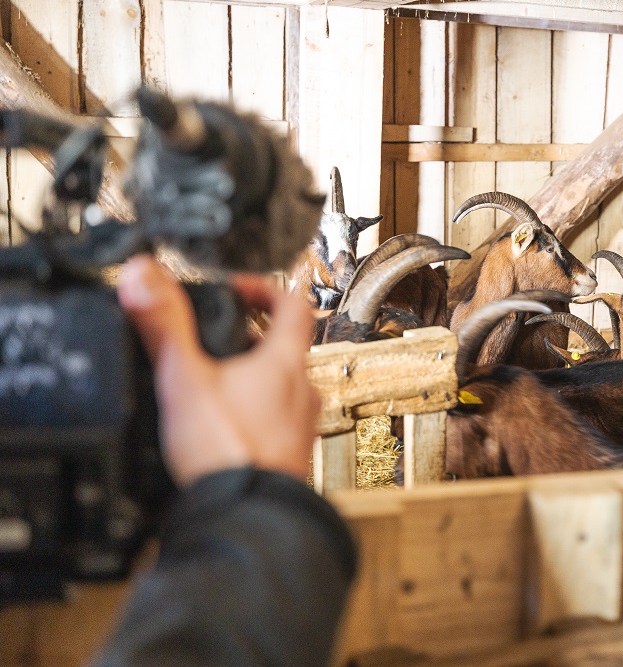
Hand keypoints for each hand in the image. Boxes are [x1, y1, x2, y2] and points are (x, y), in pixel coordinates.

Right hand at [117, 255, 319, 485]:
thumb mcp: (184, 379)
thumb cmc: (227, 452)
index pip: (293, 304)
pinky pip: (277, 422)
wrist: (247, 518)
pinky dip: (254, 415)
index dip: (265, 289)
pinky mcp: (291, 457)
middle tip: (215, 340)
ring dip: (252, 379)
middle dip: (249, 339)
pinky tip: (223, 430)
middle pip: (286, 348)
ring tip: (212, 385)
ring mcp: (301, 426)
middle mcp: (303, 392)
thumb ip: (165, 325)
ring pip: (282, 387)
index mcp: (286, 364)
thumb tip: (145, 276)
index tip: (236, 290)